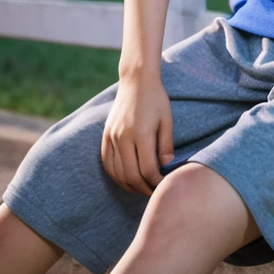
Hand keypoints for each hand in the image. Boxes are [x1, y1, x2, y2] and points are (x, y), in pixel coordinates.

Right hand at [101, 76, 174, 195]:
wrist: (136, 80)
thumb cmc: (156, 99)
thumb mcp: (167, 120)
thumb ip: (166, 145)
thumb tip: (166, 168)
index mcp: (141, 133)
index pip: (147, 169)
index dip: (156, 182)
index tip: (165, 186)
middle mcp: (122, 137)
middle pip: (131, 176)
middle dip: (144, 188)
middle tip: (155, 192)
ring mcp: (111, 137)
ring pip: (117, 173)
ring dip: (130, 185)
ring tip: (143, 187)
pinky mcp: (105, 136)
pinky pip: (107, 163)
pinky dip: (117, 176)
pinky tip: (127, 179)